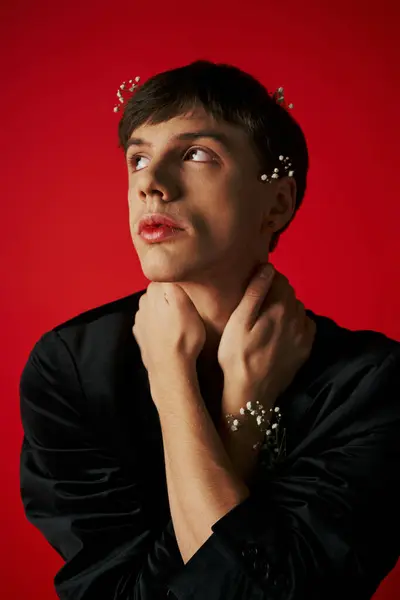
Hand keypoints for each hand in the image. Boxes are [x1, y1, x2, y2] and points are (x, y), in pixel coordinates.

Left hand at [132, 283, 205, 382]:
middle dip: (173, 296)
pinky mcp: (141, 333)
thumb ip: (176, 283)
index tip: (193, 293)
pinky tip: (170, 333)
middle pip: (162, 290)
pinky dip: (160, 325)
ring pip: (157, 306)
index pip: (170, 276)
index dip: (183, 283)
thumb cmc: (184, 338)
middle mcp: (143, 301)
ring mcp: (140, 318)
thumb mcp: (187, 304)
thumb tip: (171, 270)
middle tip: (191, 309)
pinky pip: (153, 321)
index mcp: (154, 290)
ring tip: (181, 323)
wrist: (170, 368)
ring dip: (166, 311)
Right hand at [218, 263, 315, 414]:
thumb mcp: (237, 322)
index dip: (266, 278)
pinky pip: (306, 324)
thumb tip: (268, 268)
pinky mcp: (305, 348)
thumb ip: (254, 293)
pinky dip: (296, 322)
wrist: (251, 393)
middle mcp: (296, 317)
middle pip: (289, 292)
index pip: (279, 278)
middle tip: (258, 303)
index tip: (254, 286)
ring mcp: (303, 334)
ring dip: (286, 306)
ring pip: (297, 307)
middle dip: (276, 292)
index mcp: (278, 307)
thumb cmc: (237, 356)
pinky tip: (282, 330)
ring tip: (267, 318)